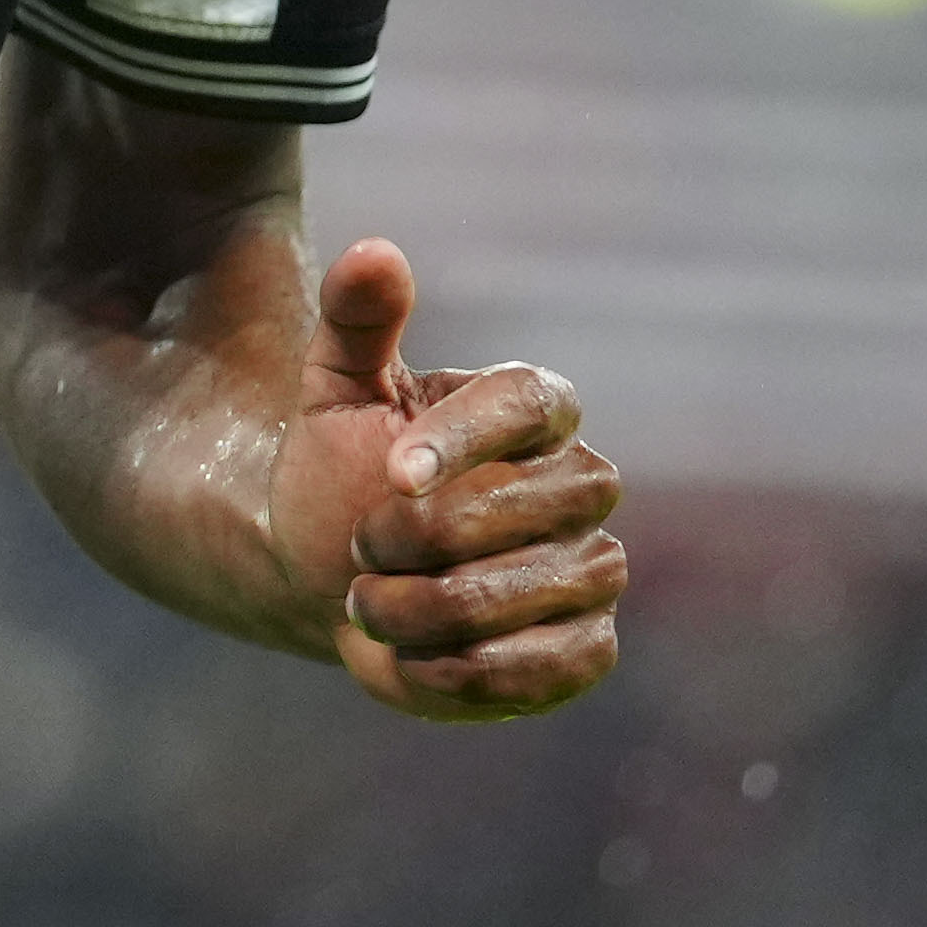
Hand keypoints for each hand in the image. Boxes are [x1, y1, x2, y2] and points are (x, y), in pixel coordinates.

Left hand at [283, 239, 623, 720]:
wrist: (337, 579)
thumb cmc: (342, 475)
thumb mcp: (332, 390)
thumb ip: (355, 320)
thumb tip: (374, 253)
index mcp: (535, 410)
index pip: (532, 403)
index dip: (467, 437)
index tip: (393, 473)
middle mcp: (583, 485)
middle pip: (526, 509)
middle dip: (421, 540)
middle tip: (358, 551)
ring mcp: (594, 570)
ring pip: (522, 596)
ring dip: (421, 611)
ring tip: (367, 605)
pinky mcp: (586, 648)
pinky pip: (543, 668)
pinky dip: (456, 674)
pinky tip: (404, 658)